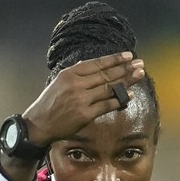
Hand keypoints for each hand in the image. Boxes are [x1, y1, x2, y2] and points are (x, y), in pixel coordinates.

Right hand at [21, 52, 144, 146]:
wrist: (39, 124)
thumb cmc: (50, 103)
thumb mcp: (60, 82)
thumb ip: (77, 74)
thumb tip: (96, 66)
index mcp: (69, 74)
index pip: (97, 64)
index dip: (114, 59)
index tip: (128, 55)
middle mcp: (76, 85)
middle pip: (106, 74)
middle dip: (125, 68)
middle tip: (140, 64)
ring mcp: (81, 100)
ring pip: (108, 88)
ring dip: (126, 81)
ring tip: (139, 75)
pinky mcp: (85, 114)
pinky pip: (106, 105)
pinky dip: (119, 100)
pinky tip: (130, 95)